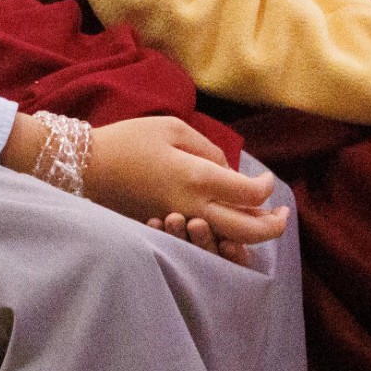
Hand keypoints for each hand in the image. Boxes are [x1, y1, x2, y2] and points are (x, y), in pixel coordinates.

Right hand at [87, 116, 289, 262]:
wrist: (86, 167)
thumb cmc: (130, 140)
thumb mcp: (173, 128)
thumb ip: (209, 150)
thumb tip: (228, 171)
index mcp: (197, 177)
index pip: (250, 193)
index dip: (266, 187)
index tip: (266, 179)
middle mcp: (192, 206)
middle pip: (247, 230)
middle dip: (273, 226)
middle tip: (283, 215)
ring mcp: (178, 223)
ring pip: (227, 241)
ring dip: (250, 234)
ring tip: (261, 221)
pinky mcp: (166, 230)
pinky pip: (203, 240)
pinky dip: (223, 236)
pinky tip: (228, 224)